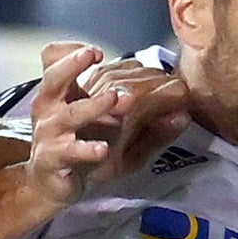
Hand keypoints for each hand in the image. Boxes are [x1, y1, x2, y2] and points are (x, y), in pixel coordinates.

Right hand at [23, 44, 189, 206]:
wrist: (54, 186)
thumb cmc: (84, 151)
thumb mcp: (120, 133)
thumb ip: (151, 124)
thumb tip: (183, 115)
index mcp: (68, 93)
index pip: (71, 65)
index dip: (78, 54)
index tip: (97, 52)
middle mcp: (55, 108)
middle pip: (55, 78)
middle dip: (73, 64)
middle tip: (94, 54)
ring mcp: (53, 134)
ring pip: (69, 113)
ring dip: (94, 105)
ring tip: (116, 99)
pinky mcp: (56, 159)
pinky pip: (70, 152)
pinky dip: (86, 149)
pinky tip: (102, 149)